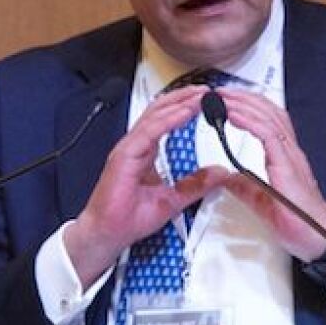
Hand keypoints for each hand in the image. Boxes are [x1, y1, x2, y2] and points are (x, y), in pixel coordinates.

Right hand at [65, 86, 229, 285]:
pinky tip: (183, 113)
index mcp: (145, 152)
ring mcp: (128, 149)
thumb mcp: (173, 200)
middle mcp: (135, 146)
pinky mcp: (124, 156)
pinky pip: (149, 132)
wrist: (106, 233)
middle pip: (160, 111)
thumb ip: (195, 185)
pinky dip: (167, 120)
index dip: (184, 107)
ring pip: (155, 116)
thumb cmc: (128, 218)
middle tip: (207, 91)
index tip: (205, 101)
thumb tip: (219, 174)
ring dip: (179, 103)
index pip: (165, 120)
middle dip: (184, 97)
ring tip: (199, 96)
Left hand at [212, 89, 325, 262]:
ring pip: (269, 118)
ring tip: (224, 98)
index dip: (250, 106)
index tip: (228, 100)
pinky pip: (269, 136)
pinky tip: (235, 116)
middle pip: (269, 112)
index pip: (269, 120)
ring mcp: (291, 157)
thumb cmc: (300, 223)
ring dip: (244, 104)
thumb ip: (246, 188)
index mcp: (285, 157)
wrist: (318, 240)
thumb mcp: (262, 202)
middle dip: (244, 98)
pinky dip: (251, 122)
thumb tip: (228, 179)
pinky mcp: (288, 167)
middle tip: (221, 92)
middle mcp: (291, 152)